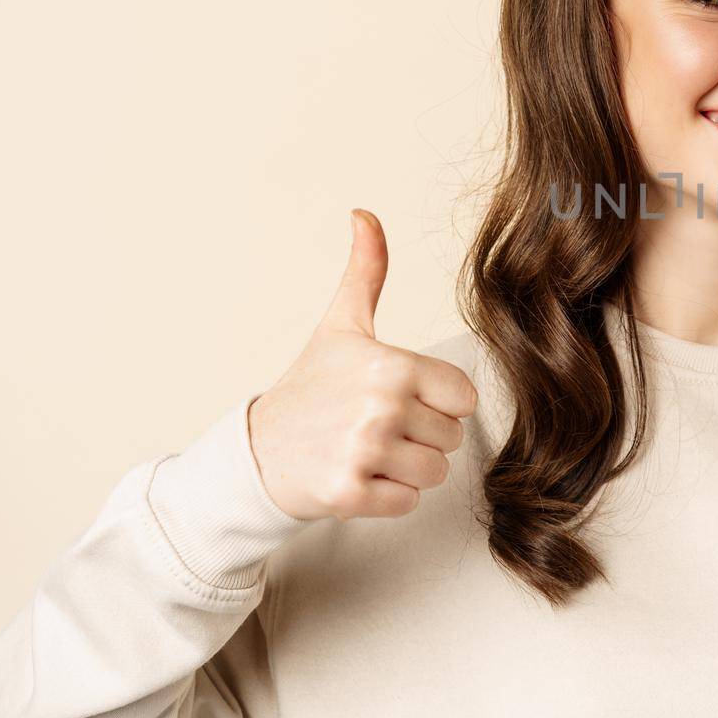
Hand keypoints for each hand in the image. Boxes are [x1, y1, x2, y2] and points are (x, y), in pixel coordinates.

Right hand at [247, 208, 478, 521]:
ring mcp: (364, 453)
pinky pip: (408, 502)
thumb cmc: (309, 387)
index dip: (438, 400)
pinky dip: (387, 497)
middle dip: (422, 436)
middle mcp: (380, 408)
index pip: (464, 396)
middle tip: (376, 426)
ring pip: (435, 472)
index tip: (402, 397)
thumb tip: (365, 214)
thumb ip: (366, 271)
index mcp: (390, 365)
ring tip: (368, 451)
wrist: (254, 452)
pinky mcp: (350, 495)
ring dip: (407, 468)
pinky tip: (357, 476)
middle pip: (452, 436)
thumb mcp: (341, 325)